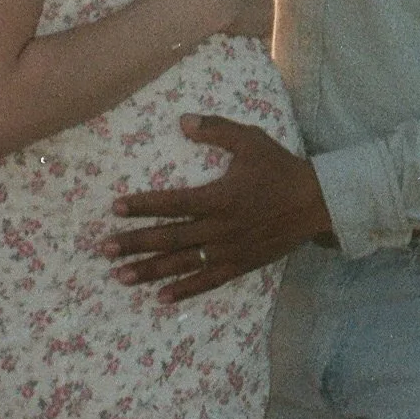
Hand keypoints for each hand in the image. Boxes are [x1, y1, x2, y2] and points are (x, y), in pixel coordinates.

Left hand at [103, 118, 332, 297]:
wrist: (315, 203)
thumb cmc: (279, 168)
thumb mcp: (249, 140)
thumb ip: (215, 129)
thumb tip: (182, 121)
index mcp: (219, 197)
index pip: (172, 203)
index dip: (143, 206)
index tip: (115, 208)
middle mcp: (219, 228)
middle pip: (170, 237)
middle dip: (135, 243)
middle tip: (104, 248)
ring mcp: (228, 250)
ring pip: (183, 263)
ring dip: (150, 271)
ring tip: (120, 276)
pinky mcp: (239, 265)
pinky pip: (207, 281)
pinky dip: (184, 290)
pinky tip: (161, 297)